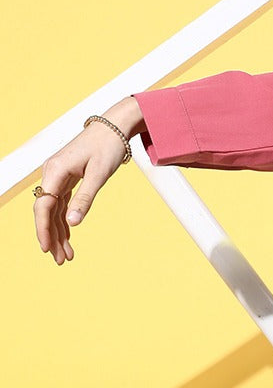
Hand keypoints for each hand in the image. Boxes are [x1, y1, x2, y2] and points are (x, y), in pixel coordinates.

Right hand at [34, 96, 144, 264]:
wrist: (114, 126)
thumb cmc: (108, 146)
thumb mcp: (99, 174)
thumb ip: (85, 199)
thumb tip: (72, 223)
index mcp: (55, 170)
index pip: (43, 206)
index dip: (43, 229)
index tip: (47, 249)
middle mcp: (52, 173)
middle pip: (46, 211)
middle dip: (52, 236)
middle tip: (60, 260)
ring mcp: (58, 176)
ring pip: (53, 210)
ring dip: (59, 232)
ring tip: (67, 255)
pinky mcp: (66, 177)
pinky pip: (61, 203)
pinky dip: (65, 220)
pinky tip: (68, 237)